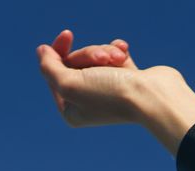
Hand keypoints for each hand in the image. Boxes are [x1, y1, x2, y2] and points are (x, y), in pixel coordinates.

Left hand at [35, 29, 191, 127]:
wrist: (152, 97)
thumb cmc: (110, 94)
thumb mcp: (69, 83)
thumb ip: (49, 67)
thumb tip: (41, 51)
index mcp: (70, 110)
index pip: (55, 74)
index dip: (58, 52)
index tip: (66, 35)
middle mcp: (87, 102)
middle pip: (75, 63)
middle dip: (89, 55)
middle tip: (101, 59)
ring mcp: (107, 90)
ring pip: (95, 57)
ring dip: (106, 53)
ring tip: (118, 59)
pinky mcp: (125, 79)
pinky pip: (114, 55)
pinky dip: (119, 51)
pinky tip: (124, 52)